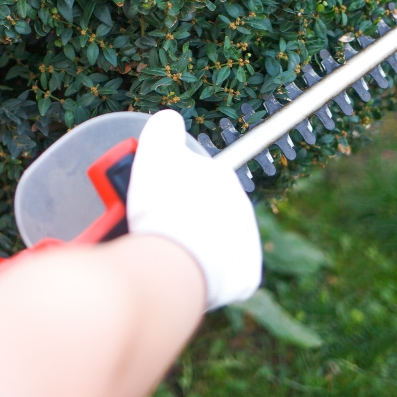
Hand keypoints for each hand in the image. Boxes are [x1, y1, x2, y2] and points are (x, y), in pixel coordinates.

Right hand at [126, 109, 261, 309]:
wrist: (173, 265)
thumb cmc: (160, 208)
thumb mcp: (153, 156)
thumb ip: (161, 130)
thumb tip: (170, 119)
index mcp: (221, 178)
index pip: (195, 177)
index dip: (168, 186)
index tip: (149, 198)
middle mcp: (240, 207)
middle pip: (204, 210)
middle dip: (180, 215)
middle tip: (150, 227)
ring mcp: (247, 243)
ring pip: (214, 242)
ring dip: (191, 245)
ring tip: (162, 253)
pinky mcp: (245, 277)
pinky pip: (223, 274)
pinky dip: (203, 274)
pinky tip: (180, 273)